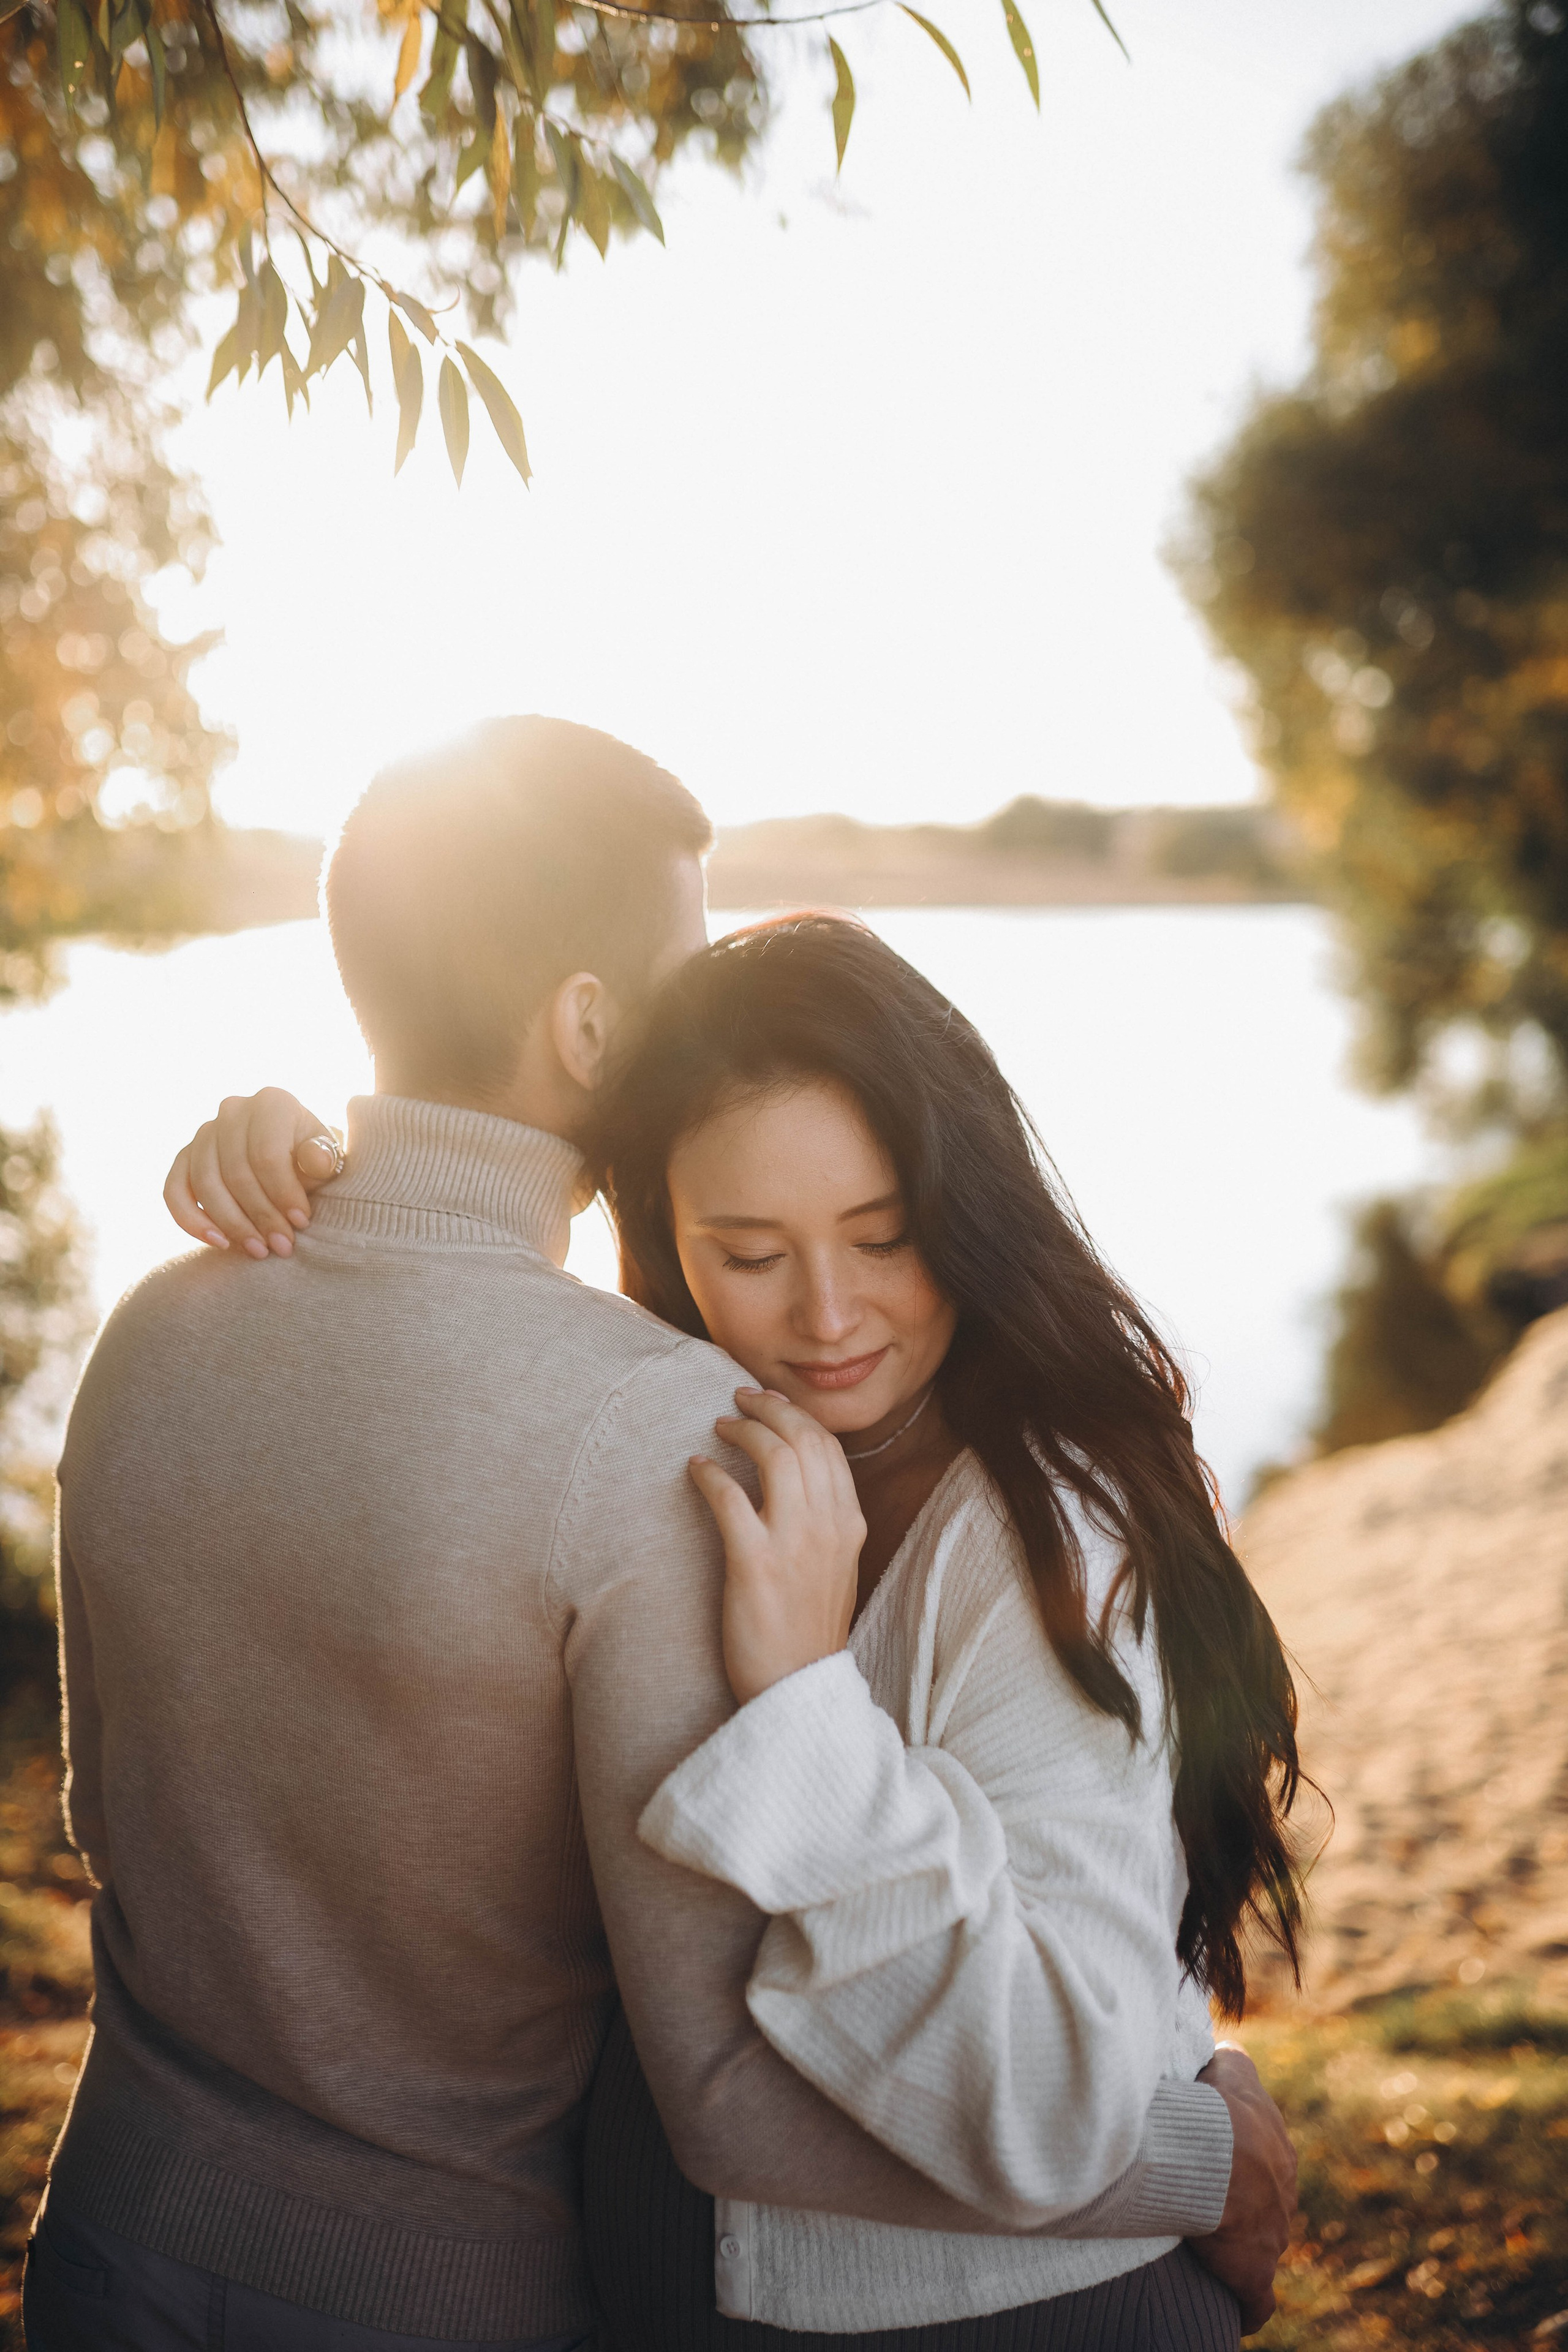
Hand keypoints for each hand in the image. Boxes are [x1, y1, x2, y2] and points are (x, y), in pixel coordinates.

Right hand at [163, 1089, 340, 1259]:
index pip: (267, 1155)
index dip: (283, 1193)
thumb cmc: (312, 1160)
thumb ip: (322, 1159)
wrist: (292, 1157)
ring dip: (232, 1224)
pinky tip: (218, 1242)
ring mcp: (204, 1133)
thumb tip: (317, 1160)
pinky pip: (174, 1191)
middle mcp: (232, 1110)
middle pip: (236, 1172)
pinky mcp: (184, 1157)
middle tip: (282, 1246)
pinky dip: (191, 1220)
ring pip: (206, 1184)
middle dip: (260, 1215)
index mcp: (272, 1102)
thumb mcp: (326, 1157)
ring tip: (258, 1250)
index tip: (301, 1222)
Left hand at [689, 1388, 865, 1706]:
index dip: (796, 1416)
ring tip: (720, 1425)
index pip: (828, 1448)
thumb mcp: (836, 1569)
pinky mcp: (755, 1564)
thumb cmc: (807, 1631)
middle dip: (770, 1409)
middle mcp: (829, 1526)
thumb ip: (826, 1522)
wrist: (798, 1689)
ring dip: (743, 1431)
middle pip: (803, 1439)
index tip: (770, 1403)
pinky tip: (696, 1469)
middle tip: (739, 1399)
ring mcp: (795, 1543)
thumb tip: (799, 1479)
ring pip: (774, 1456)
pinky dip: (711, 1474)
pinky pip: (730, 1497)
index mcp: (851, 1525)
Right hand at [1187, 2045, 1297, 2336]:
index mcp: (1278, 2155)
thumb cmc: (1218, 2106)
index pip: (1265, 2165)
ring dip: (1241, 2250)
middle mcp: (1283, 2197)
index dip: (1240, 2168)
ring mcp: (1272, 2238)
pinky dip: (1247, 2307)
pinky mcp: (1253, 2274)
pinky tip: (1238, 2311)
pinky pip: (1256, 2302)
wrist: (1216, 2152)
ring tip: (1209, 2250)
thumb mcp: (1231, 2068)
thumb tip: (1231, 2050)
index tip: (1216, 2169)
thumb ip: (1236, 2061)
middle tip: (1209, 2207)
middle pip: (1267, 2208)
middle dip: (1246, 2210)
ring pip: (1262, 2248)